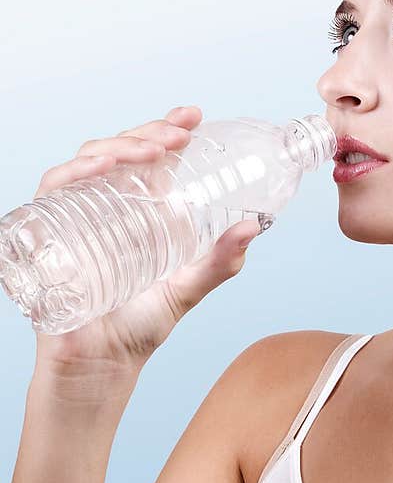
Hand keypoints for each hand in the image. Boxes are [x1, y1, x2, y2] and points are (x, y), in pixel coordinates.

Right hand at [32, 105, 261, 380]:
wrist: (102, 366)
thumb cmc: (139, 329)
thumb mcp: (187, 289)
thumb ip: (220, 263)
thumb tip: (254, 226)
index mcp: (138, 210)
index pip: (148, 157)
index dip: (165, 128)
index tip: (193, 116)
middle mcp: (105, 206)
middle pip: (120, 151)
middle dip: (150, 133)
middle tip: (181, 134)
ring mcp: (75, 215)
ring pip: (88, 161)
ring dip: (119, 146)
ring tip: (153, 149)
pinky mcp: (49, 231)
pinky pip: (54, 188)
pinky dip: (75, 172)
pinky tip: (100, 167)